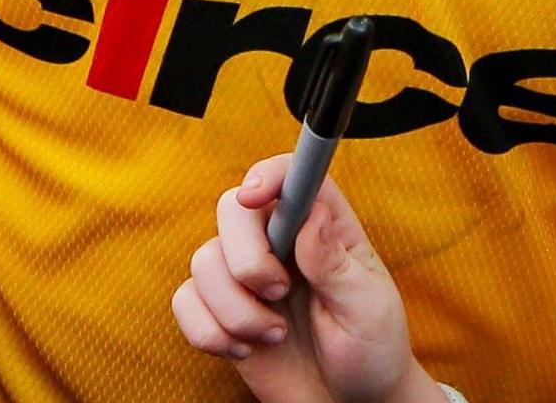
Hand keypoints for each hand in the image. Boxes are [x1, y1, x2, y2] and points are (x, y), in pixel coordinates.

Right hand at [171, 155, 433, 402]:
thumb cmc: (370, 349)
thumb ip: (334, 262)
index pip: (290, 176)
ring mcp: (245, 276)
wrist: (349, 402)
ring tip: (274, 335)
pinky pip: (184, 302)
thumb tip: (312, 215)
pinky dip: (209, 331)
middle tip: (280, 293)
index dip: (267, 175)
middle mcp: (279, 242)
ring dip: (235, 310)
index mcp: (323, 228)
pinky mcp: (220, 311)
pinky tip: (245, 349)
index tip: (255, 197)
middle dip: (246, 259)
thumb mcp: (367, 307)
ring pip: (203, 261)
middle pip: (232, 211)